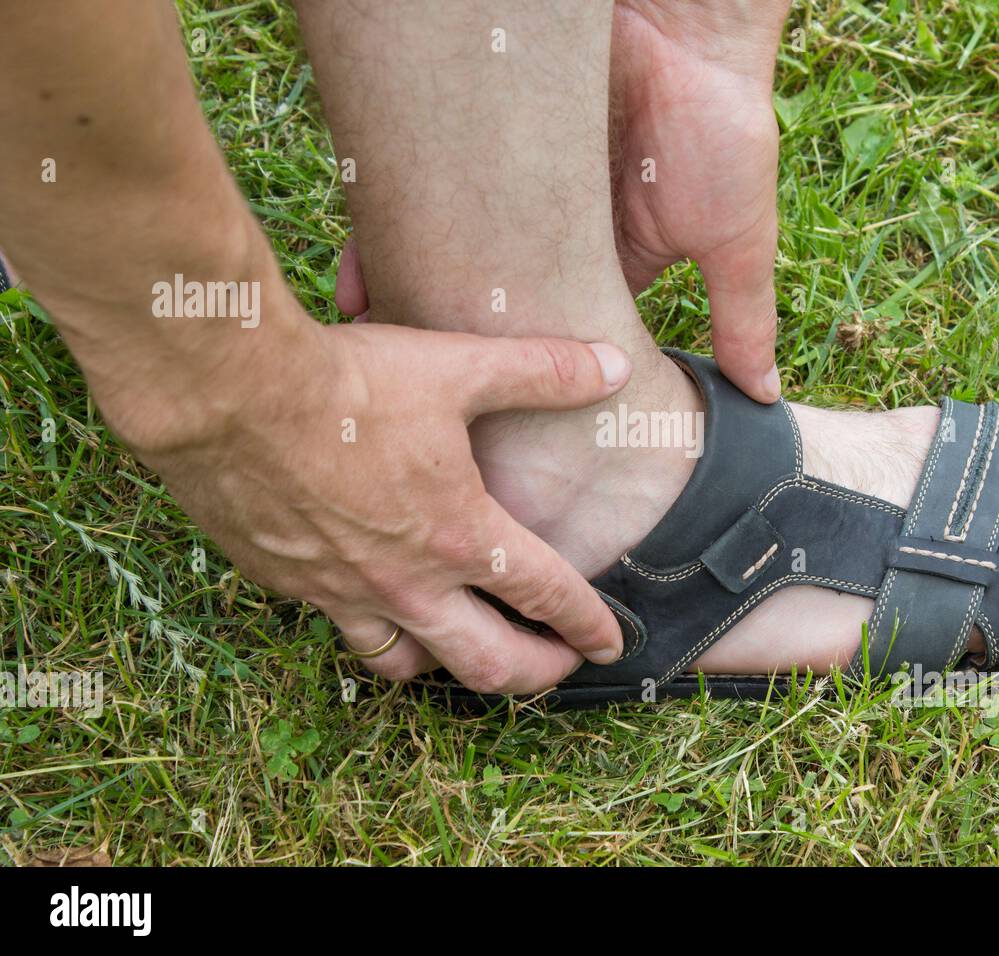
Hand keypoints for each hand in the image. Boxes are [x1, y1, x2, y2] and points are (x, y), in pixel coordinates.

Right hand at [112, 301, 632, 691]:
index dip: (588, 624)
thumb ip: (544, 371)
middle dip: (534, 674)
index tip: (610, 642)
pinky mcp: (288, 584)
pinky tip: (373, 602)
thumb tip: (614, 367)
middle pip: (487, 663)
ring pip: (407, 664)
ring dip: (447, 667)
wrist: (228, 395)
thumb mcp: (459, 367)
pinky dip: (371, 628)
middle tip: (557, 669)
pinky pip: (340, 629)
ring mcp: (343, 592)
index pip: (547, 596)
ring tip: (466, 652)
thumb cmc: (347, 385)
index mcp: (461, 536)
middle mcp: (407, 582)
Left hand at [334, 0, 789, 403]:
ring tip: (373, 336)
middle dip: (460, 334)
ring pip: (456, 244)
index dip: (529, 368)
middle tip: (421, 387)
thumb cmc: (722, 128)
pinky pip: (430, 180)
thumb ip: (744, 318)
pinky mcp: (489, 136)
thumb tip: (764, 397)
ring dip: (416, 283)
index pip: (563, 325)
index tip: (497, 416)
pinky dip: (397, 217)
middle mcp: (560, 225)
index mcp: (614, 258)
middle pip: (499, 294)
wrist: (686, 24)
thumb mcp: (736, 241)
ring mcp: (520, 180)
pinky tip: (358, 262)